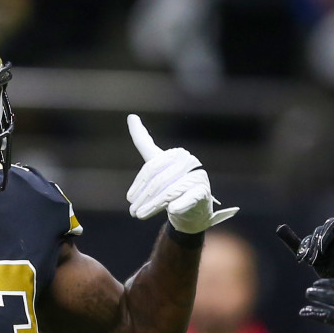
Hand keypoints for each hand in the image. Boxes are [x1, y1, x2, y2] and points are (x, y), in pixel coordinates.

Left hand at [125, 115, 237, 233]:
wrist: (193, 210)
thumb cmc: (172, 185)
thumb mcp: (157, 166)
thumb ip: (145, 142)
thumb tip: (131, 116)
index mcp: (175, 154)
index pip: (152, 168)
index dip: (139, 184)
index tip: (129, 198)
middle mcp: (188, 161)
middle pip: (158, 181)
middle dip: (143, 198)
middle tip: (132, 212)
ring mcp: (197, 176)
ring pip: (169, 191)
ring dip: (153, 206)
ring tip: (140, 216)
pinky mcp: (203, 191)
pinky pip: (188, 198)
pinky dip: (179, 205)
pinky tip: (172, 211)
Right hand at [285, 196, 333, 278]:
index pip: (333, 224)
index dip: (326, 234)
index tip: (323, 249)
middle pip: (320, 232)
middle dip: (316, 245)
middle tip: (314, 259)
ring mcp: (323, 244)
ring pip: (310, 240)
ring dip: (307, 249)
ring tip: (306, 261)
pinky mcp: (314, 255)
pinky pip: (301, 245)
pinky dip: (290, 239)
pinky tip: (281, 230)